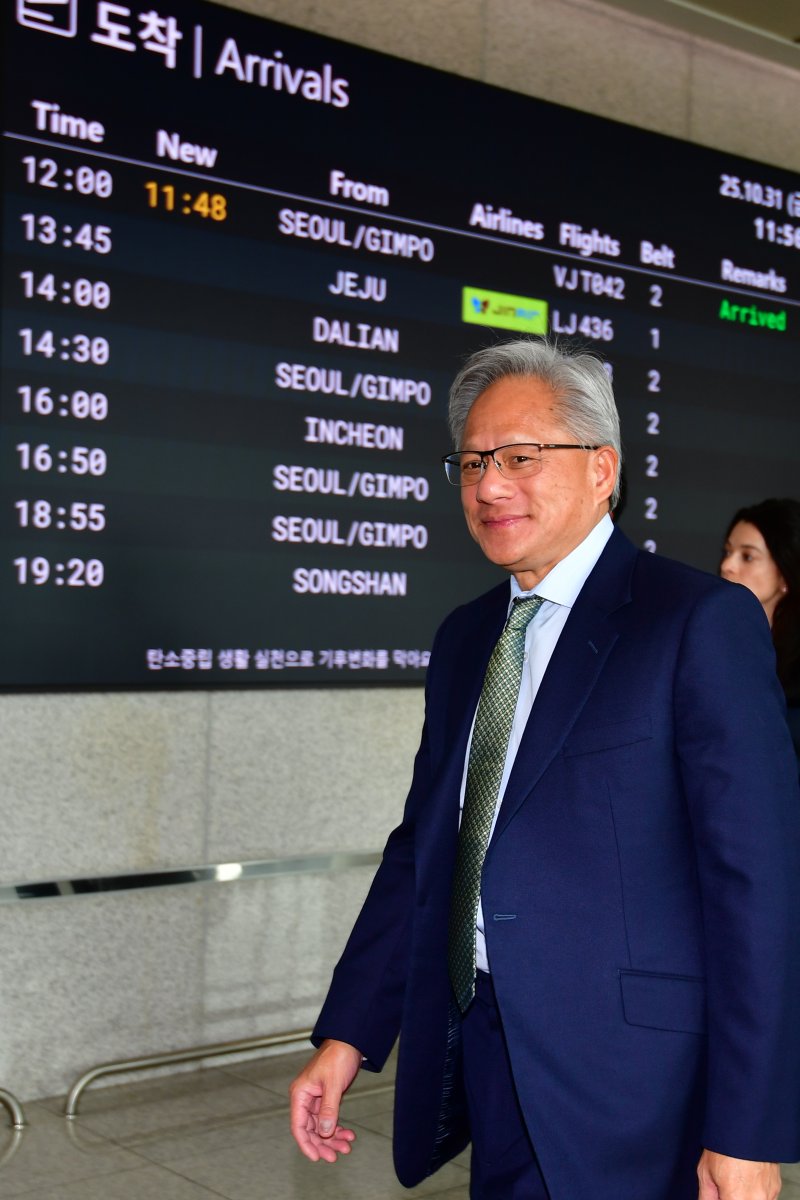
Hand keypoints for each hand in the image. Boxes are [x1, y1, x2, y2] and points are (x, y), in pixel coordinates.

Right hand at [289, 1039, 362, 1162]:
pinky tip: (348, 1134)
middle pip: (310, 1130)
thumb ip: (329, 1109)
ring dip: (332, 1139)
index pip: (298, 1126)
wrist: (350, 1042)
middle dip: (323, 1144)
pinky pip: (329, 1119)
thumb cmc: (338, 1056)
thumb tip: (325, 1133)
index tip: (317, 1157)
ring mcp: (316, 1100)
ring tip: (346, 1147)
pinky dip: (338, 1128)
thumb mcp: (334, 1084)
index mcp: (300, 1094)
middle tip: (335, 1156)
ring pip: (321, 1127)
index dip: (306, 1144)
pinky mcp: (326, 1099)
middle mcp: (305, 1098)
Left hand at [697, 1149, 780, 1198]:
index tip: (718, 1192)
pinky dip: (754, 1191)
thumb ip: (706, 1196)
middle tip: (724, 1183)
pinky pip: (764, 1196)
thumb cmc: (724, 1144)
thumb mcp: (705, 1171)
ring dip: (743, 1195)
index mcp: (737, 1198)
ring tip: (735, 1178)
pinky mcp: (776, 1187)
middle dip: (731, 1196)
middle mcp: (756, 1199)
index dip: (721, 1197)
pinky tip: (746, 1177)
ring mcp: (768, 1194)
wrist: (746, 1125)